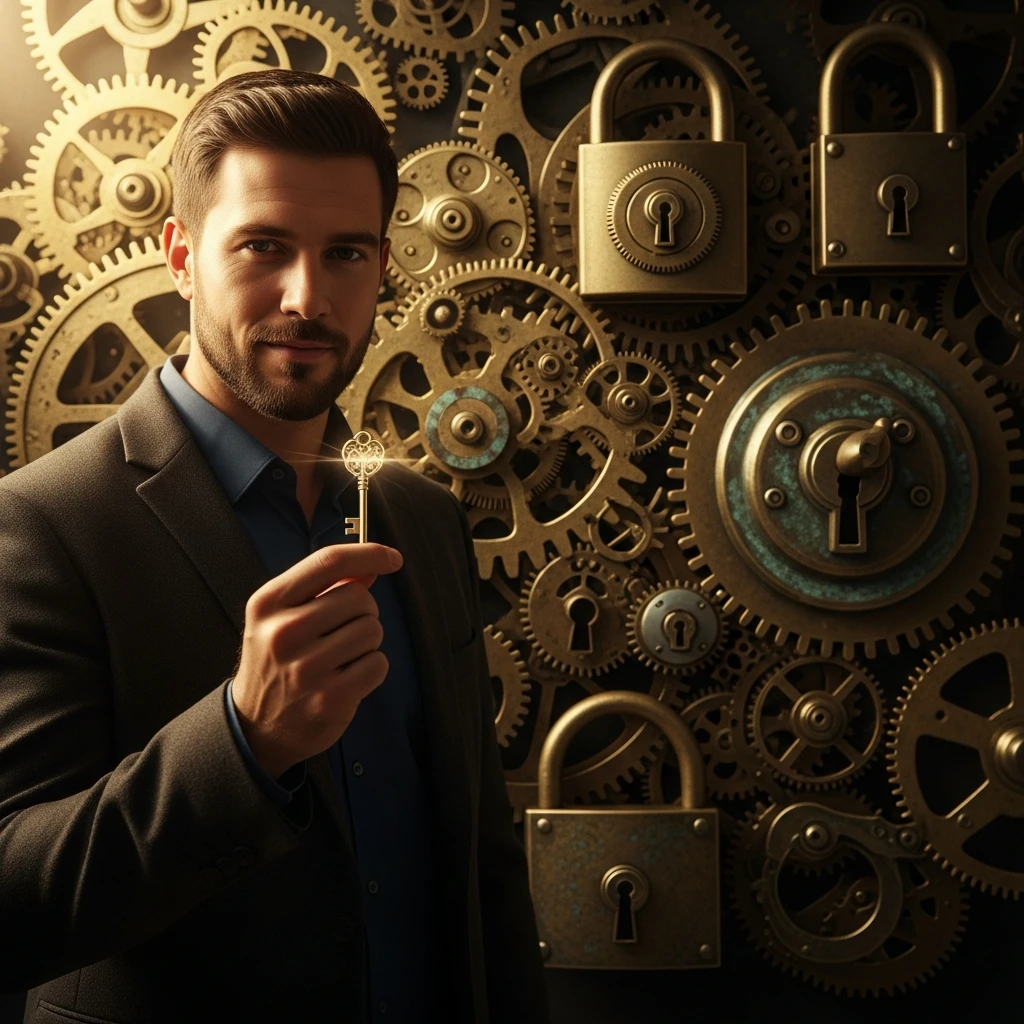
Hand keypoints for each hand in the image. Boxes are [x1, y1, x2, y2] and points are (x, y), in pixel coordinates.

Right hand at [231, 542, 403, 777]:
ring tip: (341, 657)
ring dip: (367, 642)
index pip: (329, 561)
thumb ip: (325, 588)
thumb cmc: (277, 662)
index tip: (392, 558)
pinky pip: (378, 663)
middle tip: (342, 632)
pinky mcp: (330, 698)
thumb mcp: (283, 617)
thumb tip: (371, 566)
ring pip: (373, 630)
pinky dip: (372, 669)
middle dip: (363, 611)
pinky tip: (347, 677)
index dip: (369, 553)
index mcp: (269, 603)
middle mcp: (284, 632)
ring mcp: (307, 668)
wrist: (254, 728)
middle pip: (360, 597)